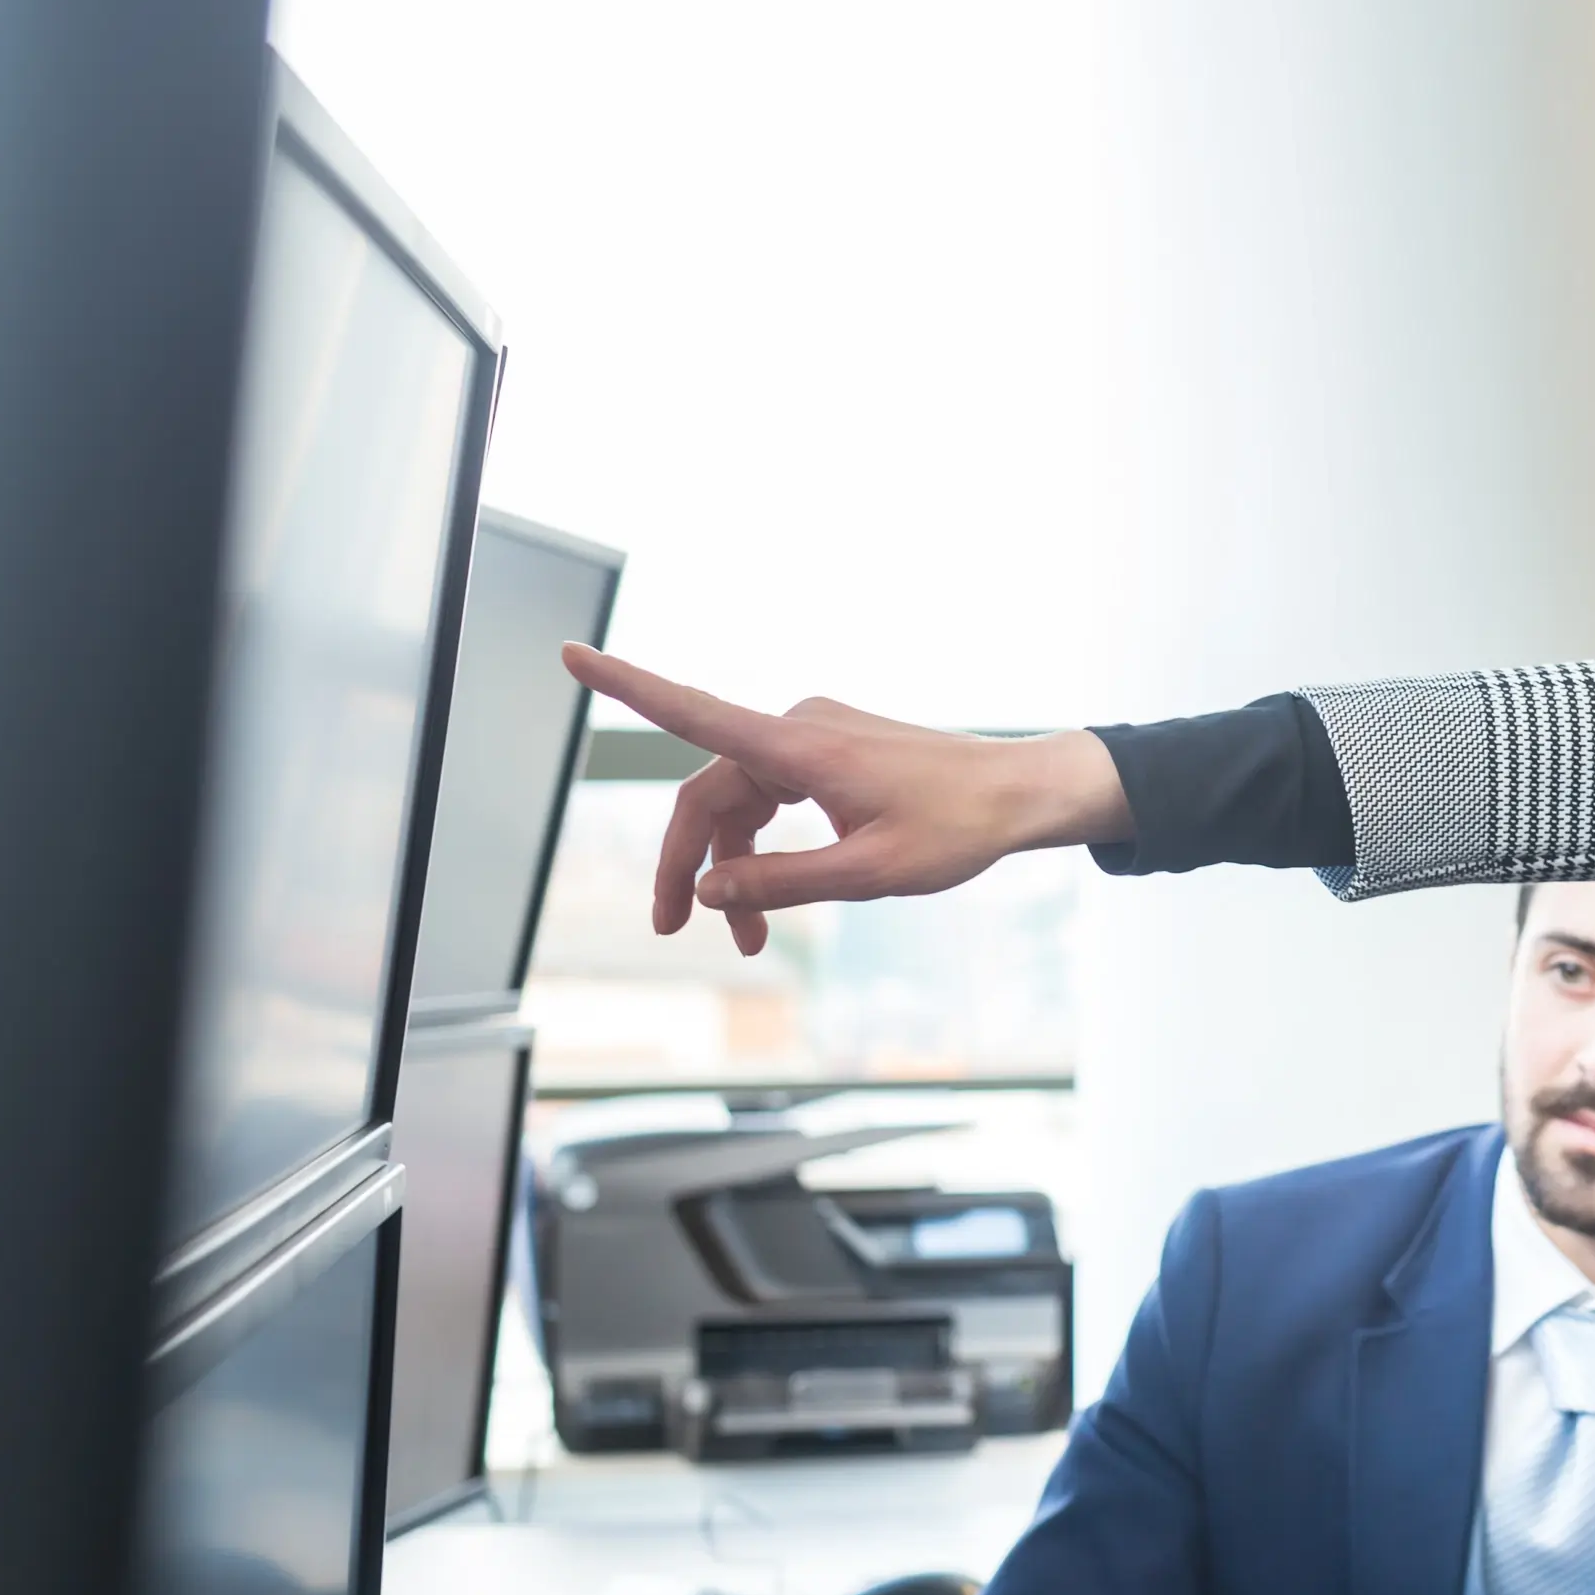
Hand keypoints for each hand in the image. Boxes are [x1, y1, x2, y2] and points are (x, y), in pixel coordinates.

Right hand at [558, 644, 1134, 955]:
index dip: (627, 687)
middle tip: (674, 930)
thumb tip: (707, 891)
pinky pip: (772, 794)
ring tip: (746, 939)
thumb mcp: (869, 875)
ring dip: (733, 865)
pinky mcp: (830, 748)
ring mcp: (814, 735)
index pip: (694, 713)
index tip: (573, 654)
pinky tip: (772, 895)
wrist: (1021, 793)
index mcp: (801, 747)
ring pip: (741, 800)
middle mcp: (798, 728)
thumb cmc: (958, 828)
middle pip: (711, 792)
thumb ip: (781, 884)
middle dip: (690, 864)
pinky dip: (764, 844)